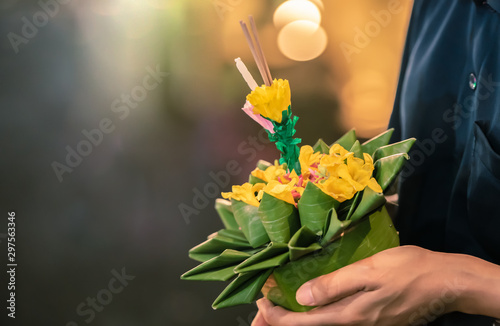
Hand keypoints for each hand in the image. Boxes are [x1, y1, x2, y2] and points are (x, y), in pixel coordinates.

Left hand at [252, 246, 466, 325]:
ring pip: (319, 323)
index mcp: (348, 315)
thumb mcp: (369, 271)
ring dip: (294, 317)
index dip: (275, 314)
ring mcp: (363, 322)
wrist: (446, 283)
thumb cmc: (408, 271)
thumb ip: (334, 285)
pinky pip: (333, 317)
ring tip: (275, 307)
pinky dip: (314, 312)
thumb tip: (301, 297)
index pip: (301, 323)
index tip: (259, 300)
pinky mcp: (371, 317)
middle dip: (280, 320)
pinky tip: (310, 302)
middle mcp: (352, 324)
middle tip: (258, 312)